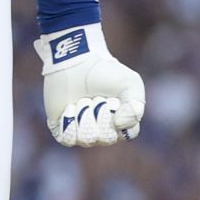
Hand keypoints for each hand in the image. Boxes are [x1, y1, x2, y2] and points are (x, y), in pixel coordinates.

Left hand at [37, 24, 144, 146]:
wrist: (75, 62)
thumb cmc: (104, 72)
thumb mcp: (130, 83)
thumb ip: (135, 107)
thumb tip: (119, 125)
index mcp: (122, 123)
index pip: (127, 134)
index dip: (121, 117)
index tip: (114, 100)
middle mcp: (104, 132)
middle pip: (105, 137)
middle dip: (100, 113)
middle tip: (96, 97)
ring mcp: (83, 133)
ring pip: (86, 138)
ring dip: (84, 115)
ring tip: (82, 100)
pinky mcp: (63, 131)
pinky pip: (68, 138)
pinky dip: (69, 120)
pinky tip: (69, 107)